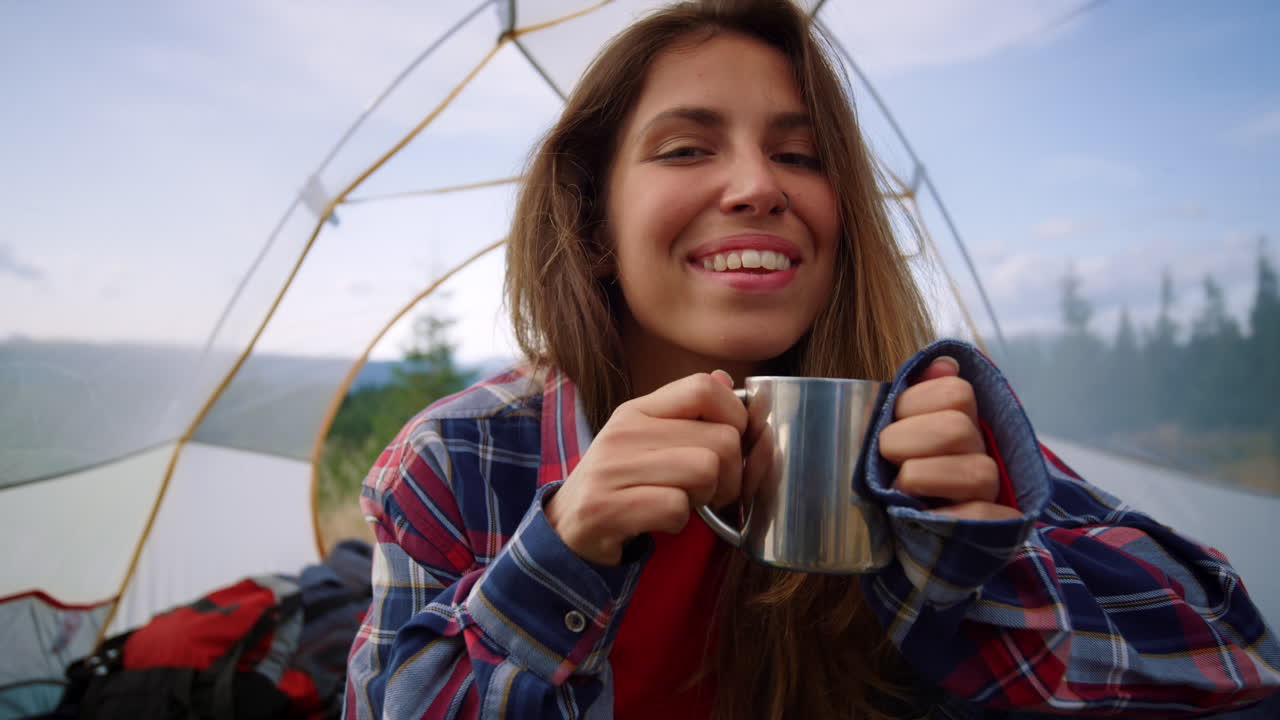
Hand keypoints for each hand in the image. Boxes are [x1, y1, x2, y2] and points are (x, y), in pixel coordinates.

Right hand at [544, 371, 746, 564]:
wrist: (565, 529)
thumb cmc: (620, 484)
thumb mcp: (649, 441)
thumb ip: (688, 413)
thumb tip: (726, 379)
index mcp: (638, 410)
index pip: (704, 387)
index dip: (736, 417)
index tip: (731, 445)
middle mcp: (623, 432)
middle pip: (721, 439)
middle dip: (730, 474)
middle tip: (708, 490)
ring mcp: (612, 469)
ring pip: (705, 471)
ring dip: (707, 497)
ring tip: (685, 502)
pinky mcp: (606, 507)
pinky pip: (676, 507)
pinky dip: (679, 522)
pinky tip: (661, 521)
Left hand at [879, 356, 1020, 520]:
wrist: (902, 541)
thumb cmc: (893, 479)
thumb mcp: (894, 434)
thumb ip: (911, 396)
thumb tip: (942, 364)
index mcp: (961, 421)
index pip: (955, 392)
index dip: (913, 403)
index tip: (890, 423)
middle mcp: (983, 452)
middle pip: (958, 428)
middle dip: (907, 441)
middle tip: (889, 460)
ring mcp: (994, 492)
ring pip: (977, 473)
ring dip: (923, 478)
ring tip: (900, 490)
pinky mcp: (998, 529)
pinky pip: (983, 517)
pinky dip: (948, 515)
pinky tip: (925, 517)